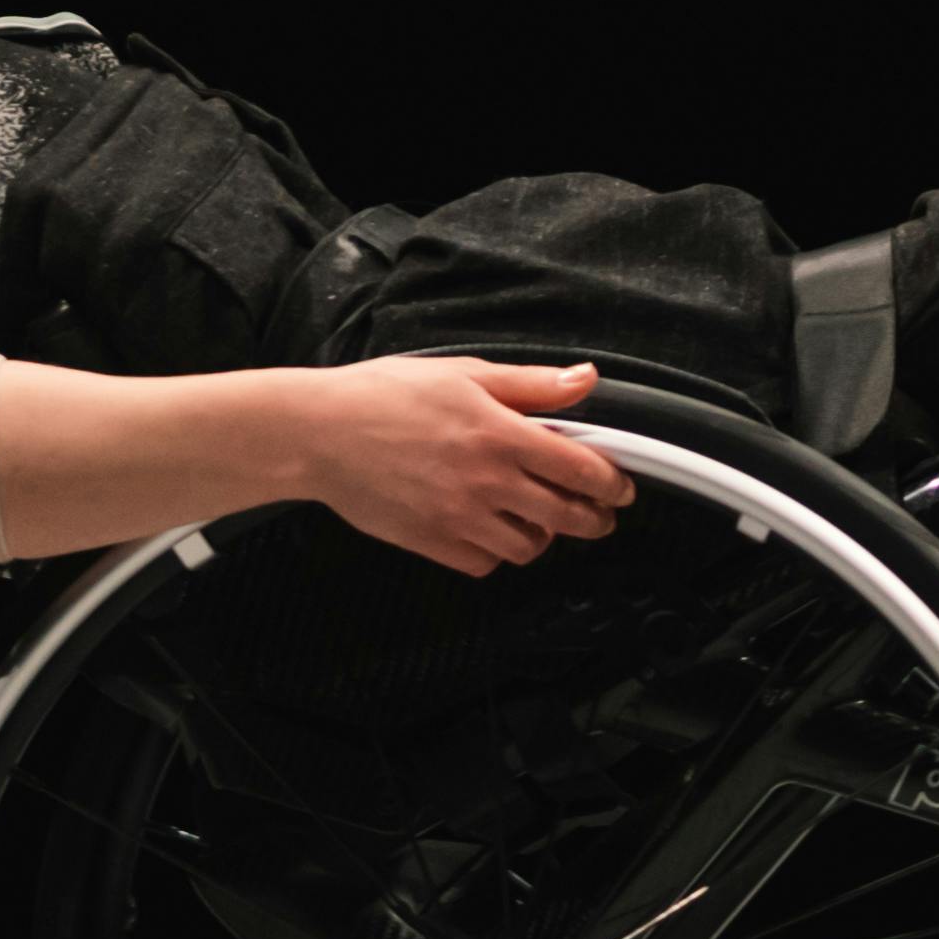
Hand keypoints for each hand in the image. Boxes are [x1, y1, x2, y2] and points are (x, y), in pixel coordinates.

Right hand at [305, 357, 634, 575]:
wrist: (318, 434)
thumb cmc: (383, 396)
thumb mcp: (463, 375)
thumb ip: (530, 385)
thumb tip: (584, 380)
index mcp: (498, 434)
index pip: (581, 468)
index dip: (612, 482)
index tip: (620, 487)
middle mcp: (485, 481)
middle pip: (566, 517)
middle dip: (594, 519)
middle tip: (598, 515)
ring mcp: (459, 517)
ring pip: (529, 547)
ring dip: (543, 536)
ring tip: (537, 519)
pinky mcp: (432, 543)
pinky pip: (485, 563)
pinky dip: (496, 553)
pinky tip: (491, 531)